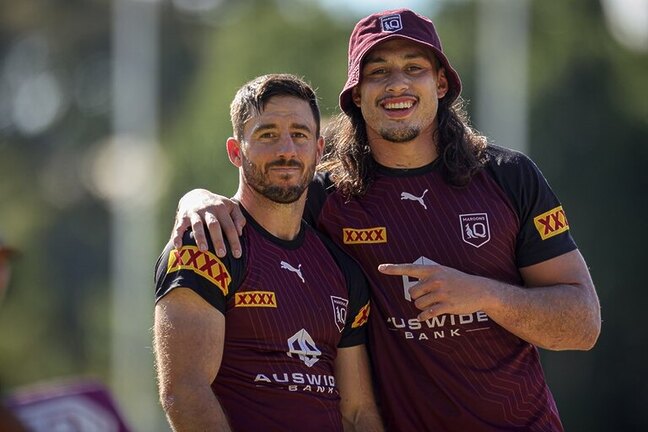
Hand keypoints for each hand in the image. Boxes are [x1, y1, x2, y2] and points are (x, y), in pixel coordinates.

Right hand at [171, 189, 245, 257]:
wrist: (195, 195)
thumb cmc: (217, 206)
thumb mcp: (231, 207)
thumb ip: (238, 218)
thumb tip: (240, 233)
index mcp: (221, 209)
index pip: (230, 226)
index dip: (234, 241)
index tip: (237, 255)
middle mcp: (208, 210)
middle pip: (214, 225)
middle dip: (218, 240)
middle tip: (222, 254)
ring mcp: (195, 213)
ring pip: (197, 225)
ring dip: (200, 237)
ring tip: (204, 250)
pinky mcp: (183, 216)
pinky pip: (179, 226)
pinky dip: (178, 235)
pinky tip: (178, 246)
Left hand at [377, 263, 492, 320]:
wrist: (480, 290)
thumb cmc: (459, 281)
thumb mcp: (444, 272)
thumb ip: (428, 276)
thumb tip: (412, 287)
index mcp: (433, 270)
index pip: (409, 268)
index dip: (393, 269)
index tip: (380, 268)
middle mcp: (436, 280)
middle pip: (412, 292)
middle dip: (417, 297)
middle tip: (429, 297)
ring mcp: (442, 293)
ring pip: (418, 304)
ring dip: (423, 307)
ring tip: (435, 304)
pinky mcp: (447, 306)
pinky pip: (427, 314)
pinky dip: (424, 317)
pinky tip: (426, 317)